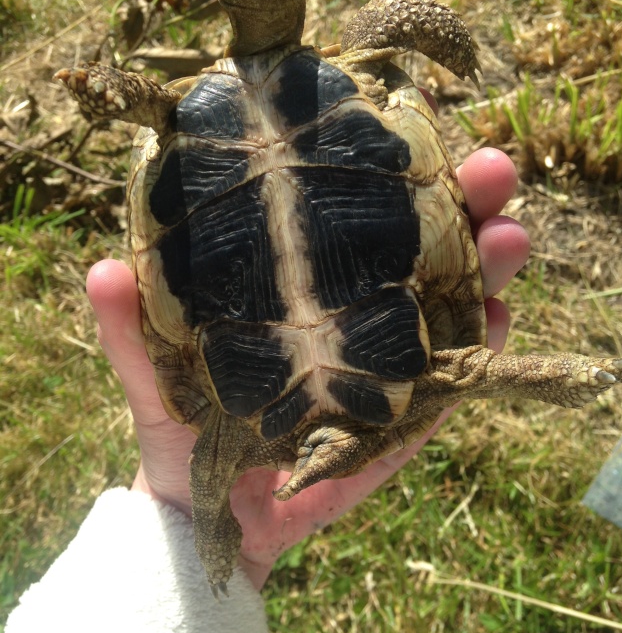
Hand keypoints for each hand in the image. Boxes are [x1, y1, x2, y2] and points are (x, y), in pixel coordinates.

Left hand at [87, 146, 528, 589]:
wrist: (215, 513)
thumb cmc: (183, 428)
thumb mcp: (153, 373)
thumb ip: (130, 327)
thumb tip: (102, 269)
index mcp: (299, 277)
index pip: (349, 207)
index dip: (384, 164)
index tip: (408, 119)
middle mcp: (355, 301)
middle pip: (420, 237)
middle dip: (461, 197)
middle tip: (488, 168)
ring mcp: (393, 350)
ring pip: (457, 291)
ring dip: (491, 259)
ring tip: (508, 233)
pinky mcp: (415, 406)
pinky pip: (464, 367)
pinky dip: (488, 339)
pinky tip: (500, 316)